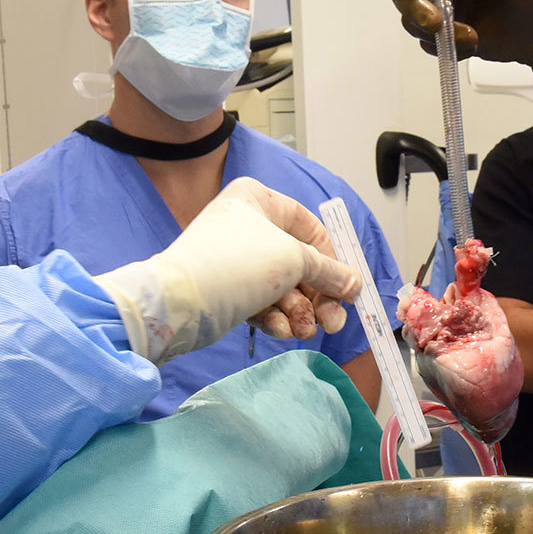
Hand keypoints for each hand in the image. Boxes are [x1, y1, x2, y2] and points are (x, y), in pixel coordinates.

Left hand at [94, 177, 362, 364]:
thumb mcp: (293, 260)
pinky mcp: (227, 291)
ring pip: (284, 288)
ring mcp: (236, 260)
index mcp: (259, 200)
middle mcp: (247, 226)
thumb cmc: (235, 265)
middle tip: (334, 322)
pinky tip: (283, 333)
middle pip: (300, 262)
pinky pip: (263, 303)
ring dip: (300, 313)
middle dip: (319, 297)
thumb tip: (355, 284)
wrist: (177, 304)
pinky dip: (276, 318)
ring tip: (305, 332)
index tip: (347, 287)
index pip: (310, 227)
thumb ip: (329, 272)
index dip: (333, 257)